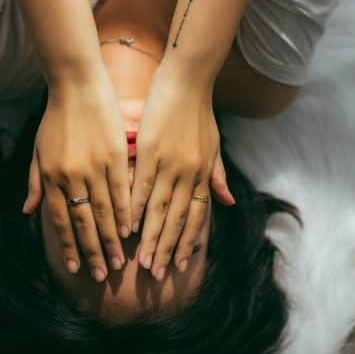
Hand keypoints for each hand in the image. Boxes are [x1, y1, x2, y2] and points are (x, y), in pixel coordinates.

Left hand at [21, 71, 130, 280]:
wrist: (76, 85)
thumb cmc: (55, 118)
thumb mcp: (38, 151)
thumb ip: (35, 183)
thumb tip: (29, 214)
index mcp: (51, 176)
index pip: (59, 220)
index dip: (67, 245)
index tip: (74, 267)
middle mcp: (70, 175)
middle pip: (83, 221)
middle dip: (92, 251)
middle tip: (102, 275)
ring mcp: (93, 166)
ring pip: (104, 210)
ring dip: (112, 238)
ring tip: (120, 260)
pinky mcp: (114, 154)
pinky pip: (121, 189)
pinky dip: (126, 211)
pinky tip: (132, 228)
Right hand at [130, 66, 235, 279]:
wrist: (189, 79)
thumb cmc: (200, 111)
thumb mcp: (214, 146)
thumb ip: (218, 176)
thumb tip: (228, 203)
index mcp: (203, 173)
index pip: (196, 217)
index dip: (187, 242)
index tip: (179, 266)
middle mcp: (189, 174)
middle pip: (177, 220)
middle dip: (167, 249)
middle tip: (157, 274)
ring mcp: (170, 163)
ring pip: (159, 209)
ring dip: (149, 237)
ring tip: (140, 261)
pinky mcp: (151, 151)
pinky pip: (141, 185)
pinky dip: (134, 207)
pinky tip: (126, 225)